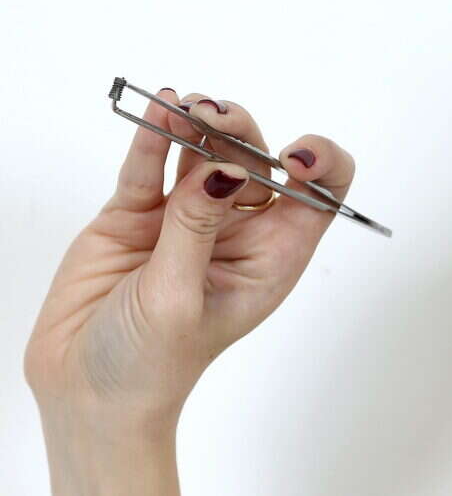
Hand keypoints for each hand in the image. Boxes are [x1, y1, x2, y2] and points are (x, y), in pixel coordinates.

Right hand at [23, 88, 355, 435]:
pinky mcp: (137, 215)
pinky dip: (154, 135)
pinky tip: (159, 105)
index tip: (294, 159)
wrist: (88, 390)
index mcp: (272, 259)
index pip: (317, 198)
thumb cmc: (153, 364)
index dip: (319, 168)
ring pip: (204, 153)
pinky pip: (151, 165)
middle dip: (242, 132)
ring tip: (185, 107)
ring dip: (199, 123)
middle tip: (214, 118)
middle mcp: (237, 233)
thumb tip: (224, 167)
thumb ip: (196, 228)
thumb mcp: (181, 297)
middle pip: (256, 161)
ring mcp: (186, 219)